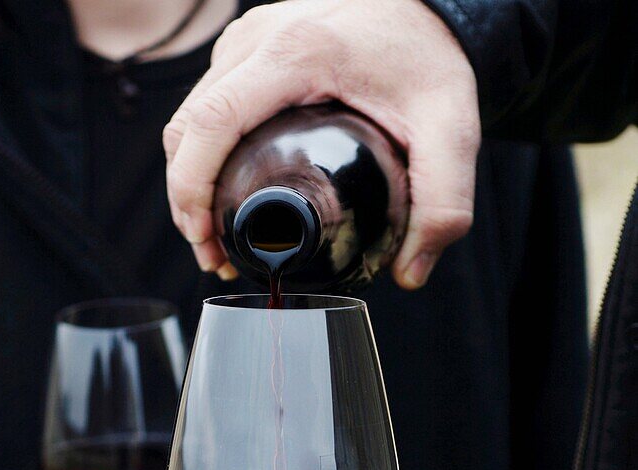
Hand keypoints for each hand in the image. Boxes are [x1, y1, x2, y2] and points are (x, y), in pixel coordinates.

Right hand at [164, 0, 479, 287]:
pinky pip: (208, 103)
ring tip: (216, 238)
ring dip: (190, 180)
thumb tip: (410, 273)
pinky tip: (228, 193)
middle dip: (186, 200)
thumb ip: (444, 204)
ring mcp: (249, 39)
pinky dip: (204, 153)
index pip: (212, 122)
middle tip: (214, 257)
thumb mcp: (453, 131)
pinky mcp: (250, 46)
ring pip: (189, 116)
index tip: (205, 240)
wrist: (435, 7)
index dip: (191, 189)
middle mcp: (260, 38)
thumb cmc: (435, 57)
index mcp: (296, 53)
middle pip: (187, 126)